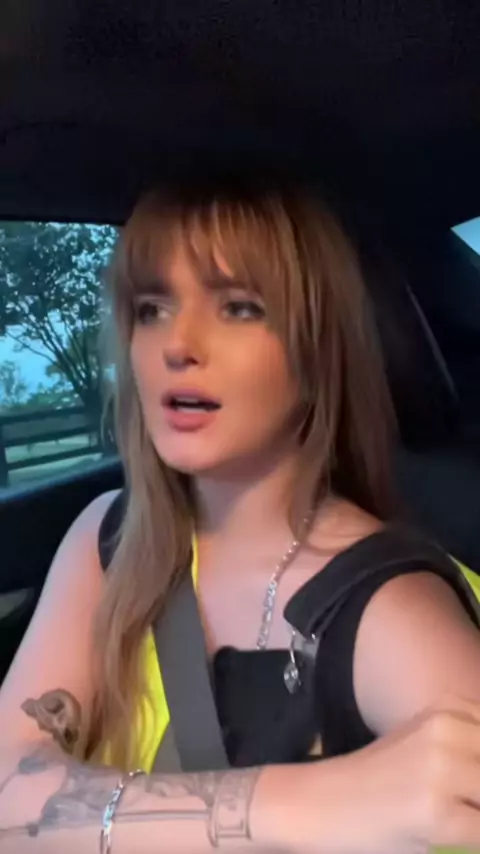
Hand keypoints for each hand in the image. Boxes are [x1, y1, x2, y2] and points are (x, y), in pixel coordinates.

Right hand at [287, 695, 479, 853]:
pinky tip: (446, 836)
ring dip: (478, 814)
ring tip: (456, 816)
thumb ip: (469, 747)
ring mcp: (441, 769)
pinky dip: (474, 842)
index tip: (470, 784)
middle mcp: (447, 730)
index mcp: (449, 708)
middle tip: (465, 801)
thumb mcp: (429, 745)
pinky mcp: (436, 813)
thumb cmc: (380, 781)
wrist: (324, 802)